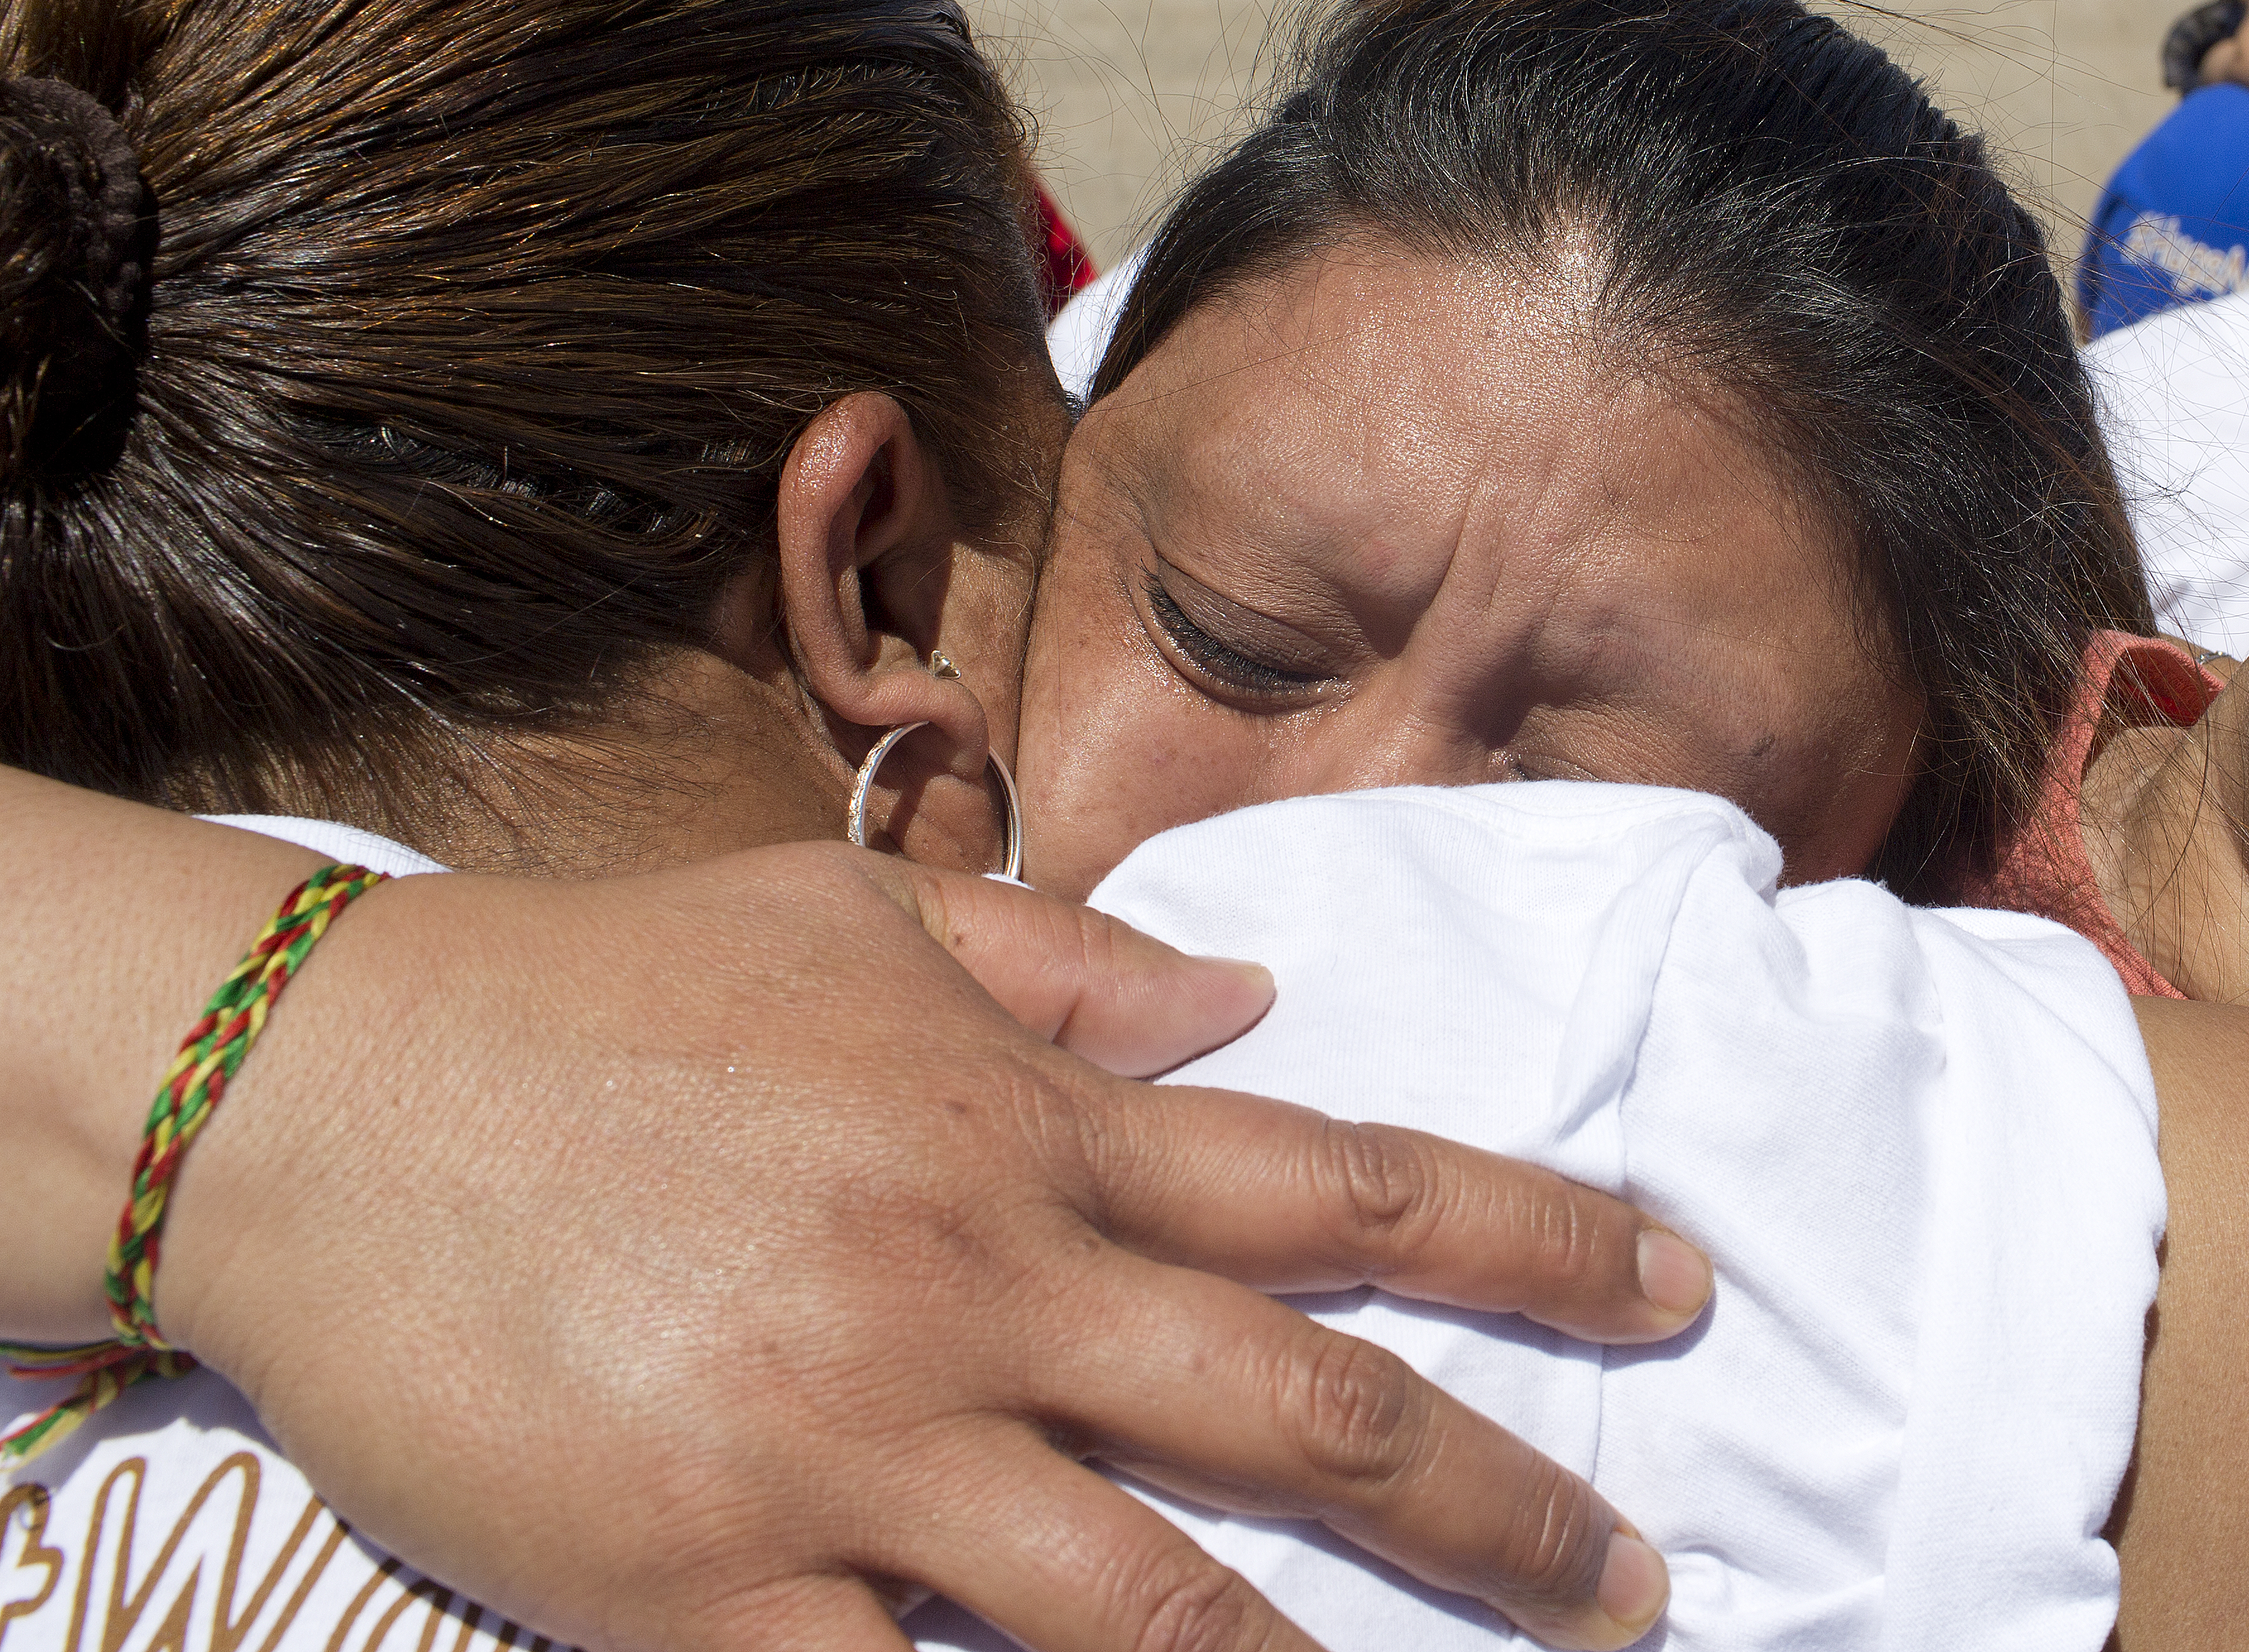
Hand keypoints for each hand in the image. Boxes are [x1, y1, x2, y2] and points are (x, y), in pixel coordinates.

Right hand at [159, 843, 1706, 1651]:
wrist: (323, 1094)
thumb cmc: (606, 993)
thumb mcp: (858, 916)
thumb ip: (1072, 966)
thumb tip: (1258, 994)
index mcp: (1029, 1129)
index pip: (1340, 1182)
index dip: (1535, 1241)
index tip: (1675, 1287)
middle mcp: (980, 1286)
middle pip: (1302, 1411)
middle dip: (1500, 1508)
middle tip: (1639, 1585)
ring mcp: (853, 1447)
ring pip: (1149, 1608)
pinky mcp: (713, 1588)